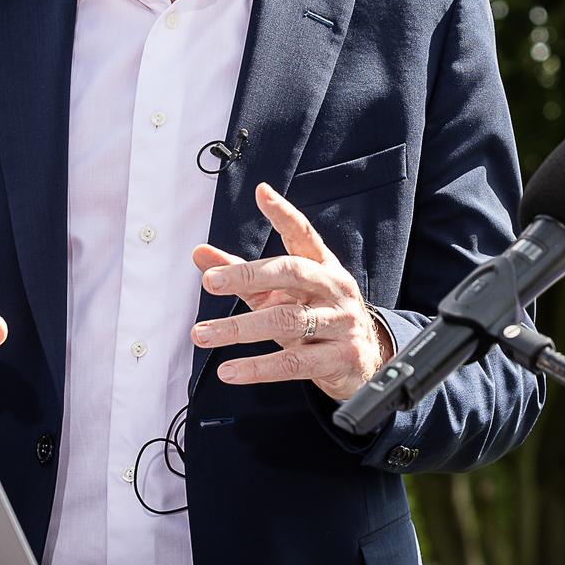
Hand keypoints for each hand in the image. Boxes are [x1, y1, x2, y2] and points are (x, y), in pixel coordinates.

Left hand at [190, 182, 392, 402]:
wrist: (364, 362)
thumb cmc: (315, 319)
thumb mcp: (280, 294)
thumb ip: (242, 275)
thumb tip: (199, 253)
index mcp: (322, 267)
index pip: (303, 235)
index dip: (284, 214)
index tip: (262, 194)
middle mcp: (334, 289)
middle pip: (293, 273)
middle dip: (249, 275)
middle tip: (210, 281)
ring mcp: (340, 323)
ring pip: (287, 320)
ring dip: (240, 328)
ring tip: (203, 334)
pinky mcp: (339, 358)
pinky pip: (294, 362)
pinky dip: (258, 367)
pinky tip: (231, 370)